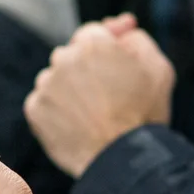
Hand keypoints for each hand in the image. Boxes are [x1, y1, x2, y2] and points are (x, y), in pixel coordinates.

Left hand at [24, 15, 173, 177]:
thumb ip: (139, 41)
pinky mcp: (34, 109)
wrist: (120, 160)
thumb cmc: (144, 115)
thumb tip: (123, 35)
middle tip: (109, 90)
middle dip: (88, 67)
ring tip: (95, 113)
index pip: (94, 33)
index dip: (106, 41)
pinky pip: (45, 103)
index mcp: (93, 43)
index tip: (115, 46)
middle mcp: (63, 58)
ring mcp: (46, 84)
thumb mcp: (158, 70)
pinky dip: (58, 110)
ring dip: (71, 89)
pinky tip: (77, 124)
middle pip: (73, 56)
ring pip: (57, 79)